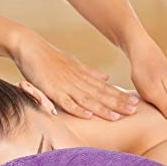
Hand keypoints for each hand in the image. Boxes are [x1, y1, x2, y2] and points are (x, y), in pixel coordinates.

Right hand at [10, 27, 138, 120]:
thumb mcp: (75, 65)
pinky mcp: (52, 91)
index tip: (136, 103)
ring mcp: (66, 87)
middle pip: (101, 95)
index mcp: (84, 77)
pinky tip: (89, 115)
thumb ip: (91, 74)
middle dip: (118, 103)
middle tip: (134, 110)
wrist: (30, 48)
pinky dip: (78, 109)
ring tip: (117, 117)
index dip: (121, 96)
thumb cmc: (51, 58)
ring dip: (103, 109)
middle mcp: (78, 82)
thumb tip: (108, 79)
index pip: (106, 89)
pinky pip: (67, 103)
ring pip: (88, 100)